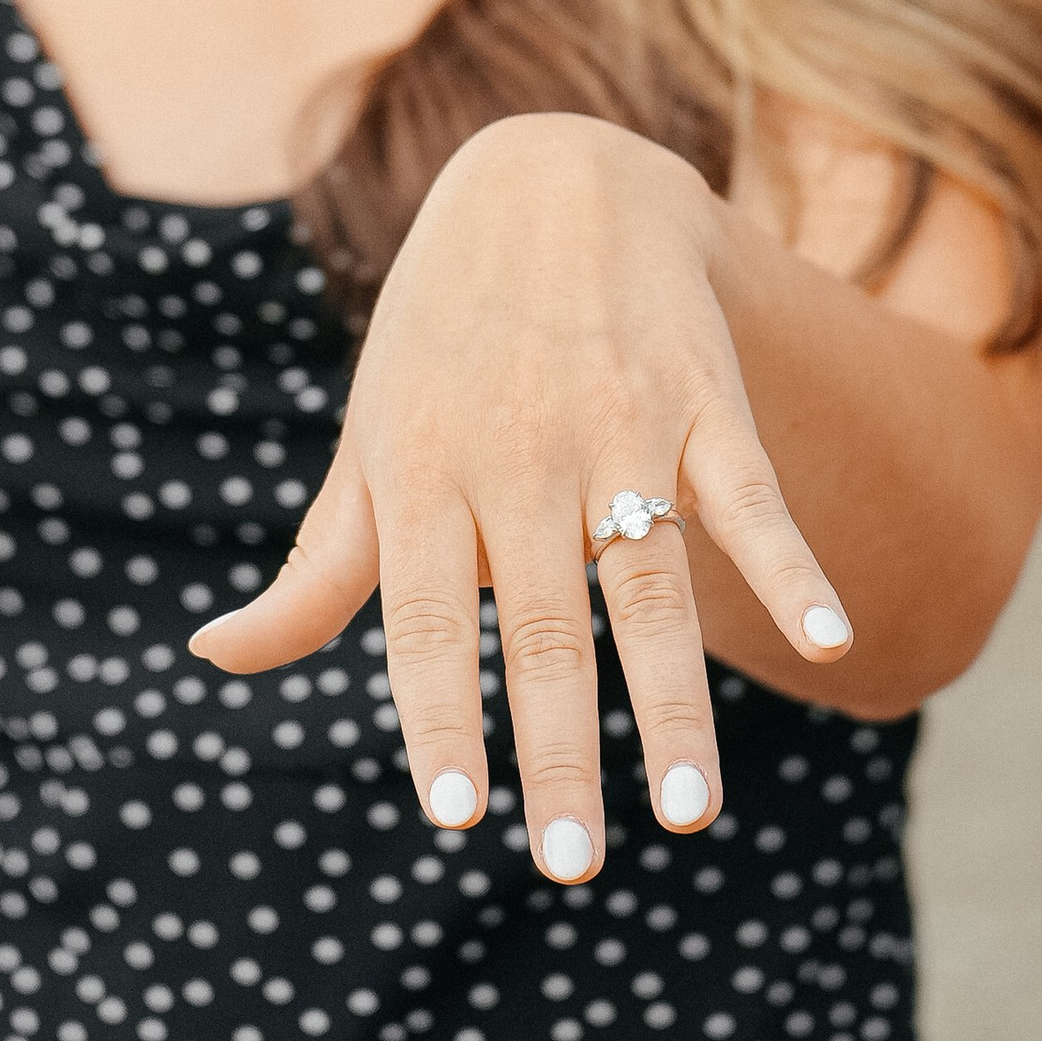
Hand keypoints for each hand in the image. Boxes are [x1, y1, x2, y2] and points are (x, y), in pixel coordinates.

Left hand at [188, 112, 854, 879]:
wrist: (550, 177)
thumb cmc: (442, 340)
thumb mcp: (370, 438)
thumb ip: (317, 565)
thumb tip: (214, 656)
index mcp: (422, 473)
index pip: (428, 621)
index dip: (441, 715)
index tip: (457, 816)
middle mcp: (517, 455)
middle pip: (543, 625)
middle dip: (560, 748)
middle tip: (571, 863)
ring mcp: (616, 424)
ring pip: (649, 579)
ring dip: (672, 700)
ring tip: (692, 813)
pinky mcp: (699, 394)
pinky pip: (747, 489)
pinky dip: (789, 560)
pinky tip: (827, 632)